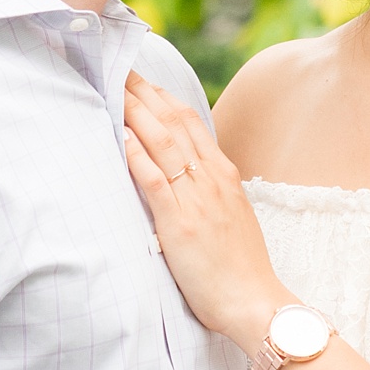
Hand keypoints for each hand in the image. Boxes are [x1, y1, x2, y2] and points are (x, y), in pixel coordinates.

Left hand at [123, 72, 281, 351]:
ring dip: (136, 113)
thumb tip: (183, 169)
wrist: (255, 301)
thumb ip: (208, 188)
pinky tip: (121, 138)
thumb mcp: (230, 213)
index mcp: (222, 173)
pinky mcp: (182, 223)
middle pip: (173, 122)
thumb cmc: (240, 265)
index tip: (140, 78)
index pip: (189, 121)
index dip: (162, 95)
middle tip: (118, 67)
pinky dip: (138, 157)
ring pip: (164, 143)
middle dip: (144, 93)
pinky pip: (156, 182)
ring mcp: (197, 199)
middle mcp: (211, 178)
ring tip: (114, 88)